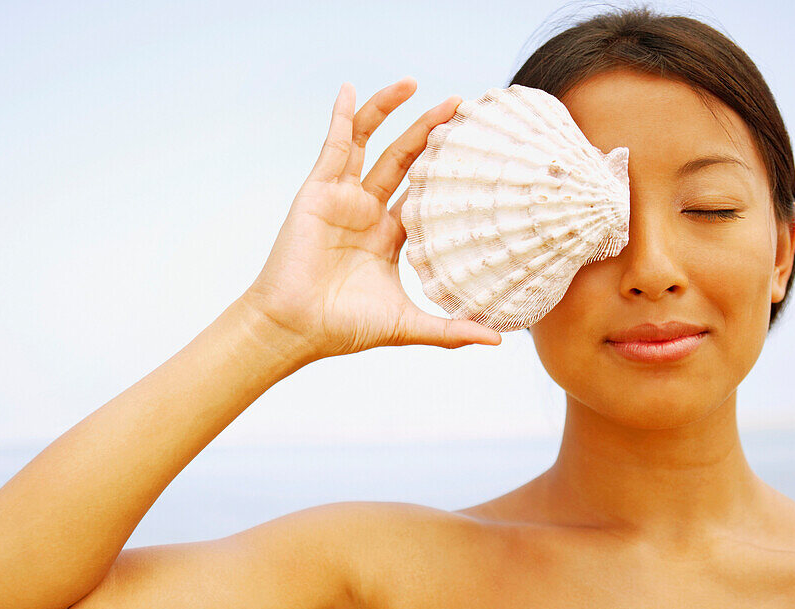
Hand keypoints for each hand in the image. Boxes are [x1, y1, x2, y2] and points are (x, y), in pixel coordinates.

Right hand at [242, 78, 502, 361]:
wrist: (296, 328)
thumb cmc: (344, 329)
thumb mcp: (408, 324)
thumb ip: (451, 329)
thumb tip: (498, 339)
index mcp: (388, 238)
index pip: (423, 195)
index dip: (447, 172)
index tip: (477, 151)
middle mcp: (366, 213)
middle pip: (403, 161)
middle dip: (430, 132)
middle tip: (461, 106)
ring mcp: (342, 199)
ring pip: (369, 144)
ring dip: (388, 111)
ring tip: (414, 83)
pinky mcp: (318, 191)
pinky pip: (332, 146)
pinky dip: (340, 117)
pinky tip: (349, 90)